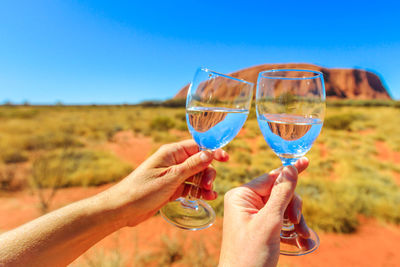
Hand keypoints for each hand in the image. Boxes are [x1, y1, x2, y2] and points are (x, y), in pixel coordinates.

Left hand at [100, 139, 228, 226]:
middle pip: (200, 162)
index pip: (197, 146)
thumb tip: (209, 153)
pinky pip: (190, 186)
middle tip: (209, 185)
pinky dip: (198, 191)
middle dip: (208, 172)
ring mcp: (173, 175)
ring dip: (205, 184)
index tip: (225, 158)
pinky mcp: (172, 188)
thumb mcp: (171, 177)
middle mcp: (174, 161)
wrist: (124, 208)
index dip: (212, 151)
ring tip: (209, 194)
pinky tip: (206, 198)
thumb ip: (191, 166)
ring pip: (196, 175)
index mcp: (172, 153)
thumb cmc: (143, 190)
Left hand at [219, 158, 309, 266]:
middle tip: (298, 223)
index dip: (289, 173)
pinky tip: (302, 242)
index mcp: (241, 196)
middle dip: (293, 208)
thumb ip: (282, 194)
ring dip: (296, 221)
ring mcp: (253, 217)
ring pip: (283, 208)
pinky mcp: (260, 229)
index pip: (270, 178)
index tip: (306, 161)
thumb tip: (290, 168)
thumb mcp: (269, 222)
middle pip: (279, 193)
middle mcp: (246, 204)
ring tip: (303, 236)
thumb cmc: (251, 255)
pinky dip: (292, 231)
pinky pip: (281, 222)